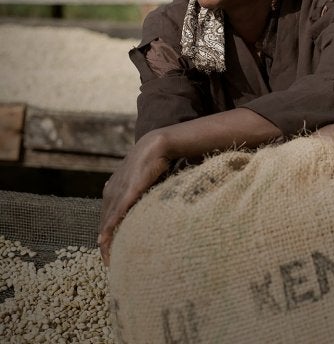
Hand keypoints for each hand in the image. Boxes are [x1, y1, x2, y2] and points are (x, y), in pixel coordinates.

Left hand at [98, 132, 170, 265]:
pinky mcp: (128, 193)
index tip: (110, 248)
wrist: (156, 145)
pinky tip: (103, 241)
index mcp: (114, 188)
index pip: (107, 216)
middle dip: (105, 243)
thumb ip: (140, 190)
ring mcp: (119, 192)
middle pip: (104, 222)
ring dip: (106, 242)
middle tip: (108, 261)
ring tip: (107, 259)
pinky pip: (115, 214)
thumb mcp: (143, 178)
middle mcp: (112, 192)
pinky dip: (109, 229)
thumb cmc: (153, 160)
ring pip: (107, 222)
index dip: (107, 232)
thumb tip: (148, 201)